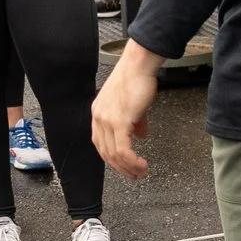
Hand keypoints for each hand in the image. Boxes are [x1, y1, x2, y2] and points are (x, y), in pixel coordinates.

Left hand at [92, 42, 162, 178]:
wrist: (139, 64)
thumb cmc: (137, 79)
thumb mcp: (132, 105)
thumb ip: (135, 122)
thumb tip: (140, 136)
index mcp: (98, 113)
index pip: (100, 143)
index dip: (112, 158)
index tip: (124, 166)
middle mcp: (99, 117)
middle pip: (105, 152)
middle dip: (121, 168)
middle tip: (134, 175)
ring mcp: (107, 120)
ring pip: (114, 154)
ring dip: (129, 167)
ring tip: (141, 172)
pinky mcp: (119, 121)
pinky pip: (123, 150)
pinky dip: (132, 161)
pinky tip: (141, 165)